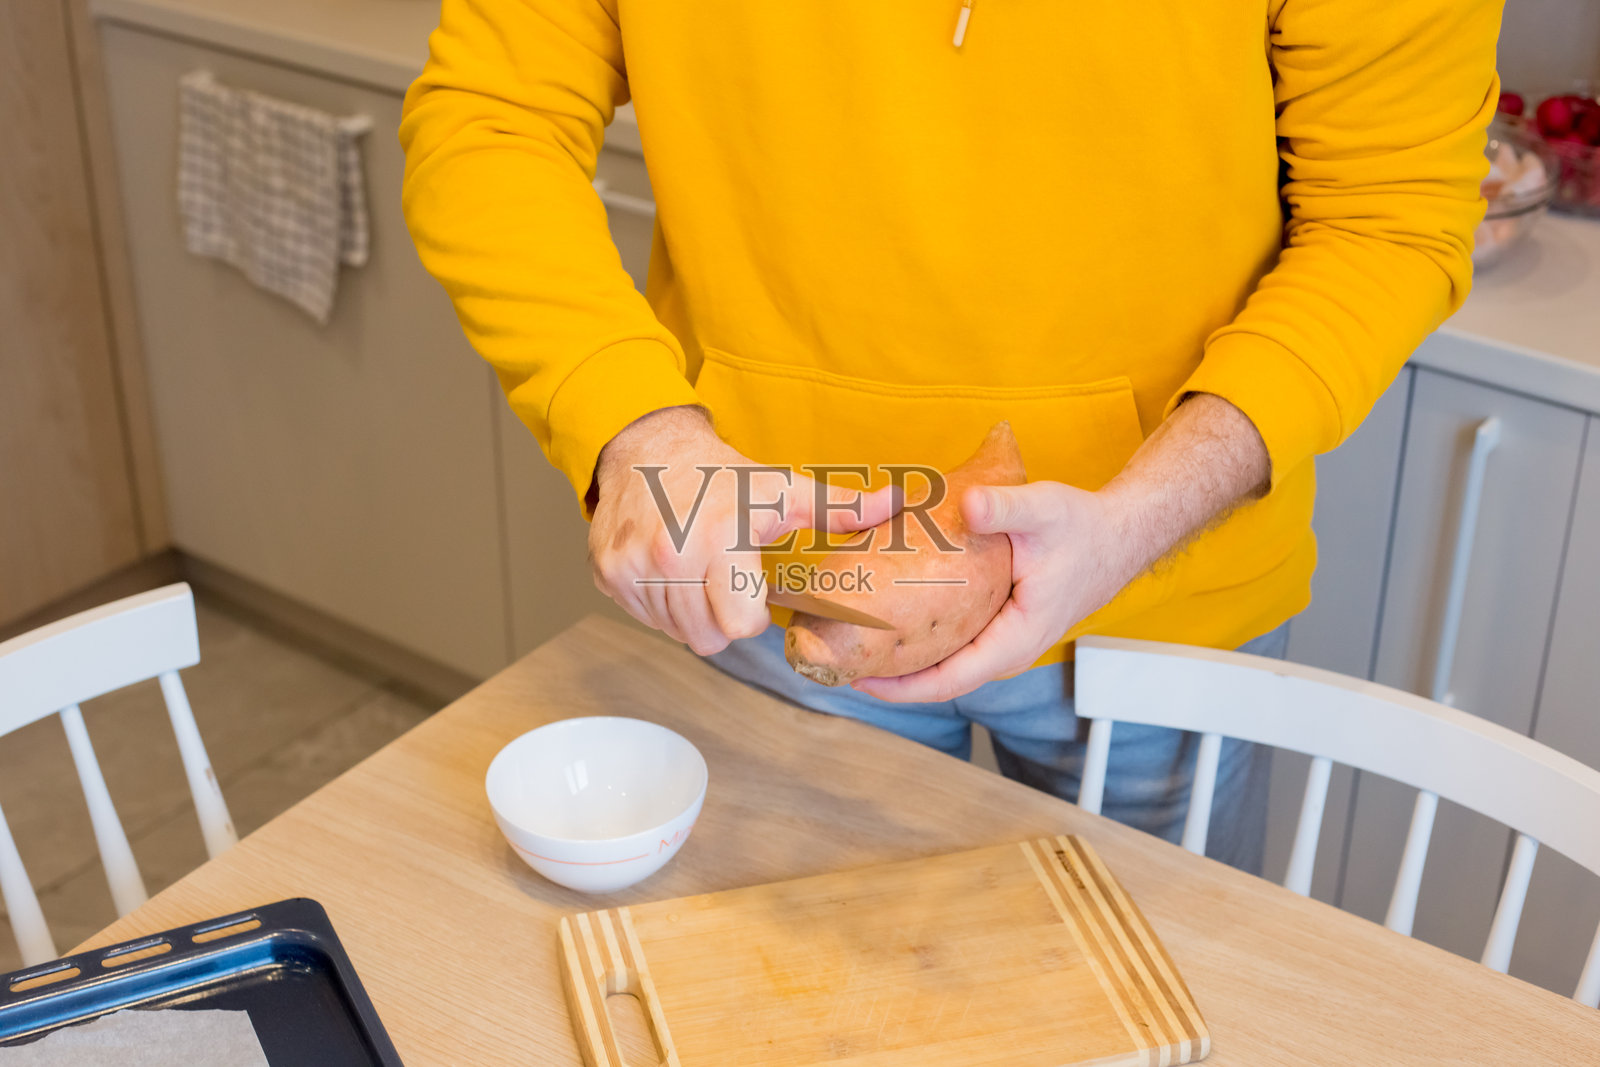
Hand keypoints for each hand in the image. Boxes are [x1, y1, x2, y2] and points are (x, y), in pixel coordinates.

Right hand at [589, 407, 899, 655]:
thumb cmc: (721, 475)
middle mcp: (669, 557)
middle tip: (725, 576)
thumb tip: (898, 503)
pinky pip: (645, 618)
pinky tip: (670, 569)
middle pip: (708, 638)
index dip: (753, 612)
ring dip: (691, 612)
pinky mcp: (606, 574)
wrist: (646, 448)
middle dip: (723, 617)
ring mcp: (631, 568)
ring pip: (675, 632)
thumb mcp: (784, 489)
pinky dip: (660, 604)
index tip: (752, 583)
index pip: (741, 626)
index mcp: (719, 540)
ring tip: (698, 569)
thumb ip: (842, 508)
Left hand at [851, 482, 1139, 701]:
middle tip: (837, 662)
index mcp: (1016, 638)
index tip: (858, 680)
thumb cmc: (1082, 528)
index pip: (951, 679)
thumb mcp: (1045, 510)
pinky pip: (951, 645)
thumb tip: (970, 505)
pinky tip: (888, 623)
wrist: (1115, 536)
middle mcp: (1006, 650)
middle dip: (889, 676)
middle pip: (939, 678)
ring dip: (901, 660)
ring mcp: (1000, 642)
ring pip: (944, 664)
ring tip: (851, 647)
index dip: (902, 686)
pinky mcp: (995, 628)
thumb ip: (1007, 508)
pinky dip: (919, 640)